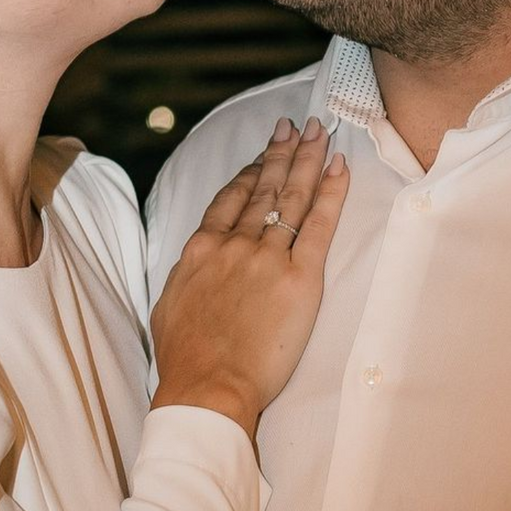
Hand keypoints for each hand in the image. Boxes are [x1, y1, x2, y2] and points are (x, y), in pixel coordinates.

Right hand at [151, 116, 348, 434]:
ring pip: (291, 196)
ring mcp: (267, 256)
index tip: (263, 154)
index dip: (250, 172)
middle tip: (297, 125)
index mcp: (200, 249)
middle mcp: (234, 243)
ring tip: (321, 133)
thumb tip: (196, 264)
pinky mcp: (299, 276)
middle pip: (264, 188)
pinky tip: (339, 167)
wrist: (207, 386)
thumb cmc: (185, 359)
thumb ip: (188, 275)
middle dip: (282, 152)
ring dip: (308, 159)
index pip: (230, 198)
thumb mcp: (170, 305)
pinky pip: (319, 223)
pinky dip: (331, 191)